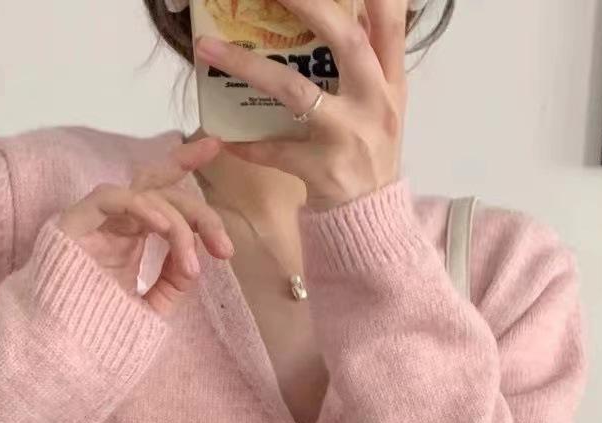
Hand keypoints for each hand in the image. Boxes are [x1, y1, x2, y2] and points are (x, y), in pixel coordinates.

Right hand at [57, 136, 233, 316]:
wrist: (61, 354)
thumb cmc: (100, 334)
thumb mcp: (151, 306)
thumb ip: (174, 279)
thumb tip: (195, 252)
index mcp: (129, 236)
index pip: (160, 193)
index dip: (184, 165)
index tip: (218, 147)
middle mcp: (114, 222)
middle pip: (161, 192)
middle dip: (199, 214)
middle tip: (224, 248)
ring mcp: (95, 221)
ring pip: (144, 195)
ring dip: (176, 224)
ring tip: (191, 264)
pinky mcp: (73, 222)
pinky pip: (111, 197)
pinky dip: (142, 208)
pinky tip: (164, 229)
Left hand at [193, 0, 407, 210]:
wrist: (371, 222)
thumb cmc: (370, 156)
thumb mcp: (385, 106)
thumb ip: (373, 62)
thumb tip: (356, 12)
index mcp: (391, 82)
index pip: (391, 23)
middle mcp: (375, 103)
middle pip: (347, 41)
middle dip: (309, 6)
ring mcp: (349, 137)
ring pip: (296, 92)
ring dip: (249, 67)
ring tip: (210, 50)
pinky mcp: (323, 170)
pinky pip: (274, 151)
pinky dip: (247, 144)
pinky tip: (223, 136)